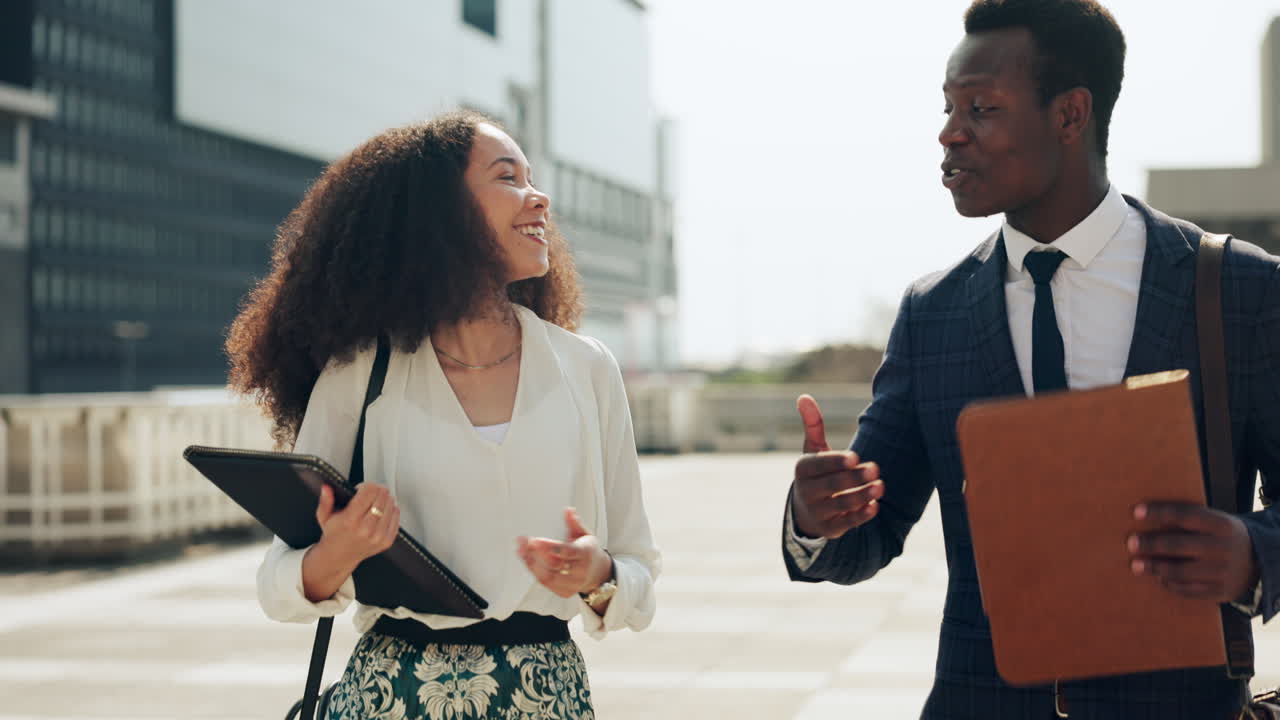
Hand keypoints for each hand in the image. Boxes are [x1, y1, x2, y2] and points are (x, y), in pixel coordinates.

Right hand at [314, 482, 399, 568]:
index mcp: (350, 521)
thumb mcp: (324, 516)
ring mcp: (378, 536)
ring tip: (376, 502)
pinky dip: (392, 510)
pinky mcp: (387, 541)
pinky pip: (396, 517)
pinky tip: (384, 510)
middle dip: (377, 490)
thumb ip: (325, 500)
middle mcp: (365, 529)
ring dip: (385, 499)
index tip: (362, 488)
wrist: (339, 556)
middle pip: (382, 496)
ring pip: (391, 505)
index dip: (366, 485)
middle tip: (371, 492)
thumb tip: (327, 487)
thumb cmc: (334, 535)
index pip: (368, 492)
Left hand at [517, 508, 612, 598]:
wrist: (597, 573)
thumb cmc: (587, 551)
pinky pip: (546, 583)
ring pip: (548, 576)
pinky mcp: (565, 592)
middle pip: (555, 564)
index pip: (568, 551)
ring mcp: (573, 584)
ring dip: (531, 563)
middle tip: (523, 542)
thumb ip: (574, 523)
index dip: (550, 547)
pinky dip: (534, 571)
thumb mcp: (584, 534)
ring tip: (521, 550)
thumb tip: (568, 510)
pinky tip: (526, 560)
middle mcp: (581, 571)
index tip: (535, 540)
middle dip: (536, 553)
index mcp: (586, 553)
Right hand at [790, 394, 882, 539]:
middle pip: (832, 485)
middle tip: (876, 468)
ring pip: (841, 505)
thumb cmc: (817, 472)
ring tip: (881, 486)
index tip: (855, 457)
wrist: (808, 509)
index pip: (818, 465)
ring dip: (861, 496)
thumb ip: (813, 425)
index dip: (836, 462)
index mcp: (802, 469)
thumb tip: (804, 396)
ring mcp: (818, 512)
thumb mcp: (813, 449)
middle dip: (854, 478)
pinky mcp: (830, 528)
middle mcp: (806, 492)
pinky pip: (847, 523)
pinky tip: (875, 507)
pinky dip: (861, 516)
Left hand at [1128, 502, 1257, 602]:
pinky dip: (1170, 584)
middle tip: (1130, 544)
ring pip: (1181, 572)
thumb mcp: (1213, 522)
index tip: (1135, 512)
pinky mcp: (1220, 591)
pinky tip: (1159, 578)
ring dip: (1155, 568)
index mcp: (1221, 525)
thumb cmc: (1221, 536)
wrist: (1258, 561)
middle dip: (1151, 544)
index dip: (1159, 513)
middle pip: (1179, 545)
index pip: (1185, 516)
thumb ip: (1187, 520)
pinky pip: (1189, 590)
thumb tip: (1143, 517)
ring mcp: (1222, 572)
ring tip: (1136, 565)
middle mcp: (1222, 548)